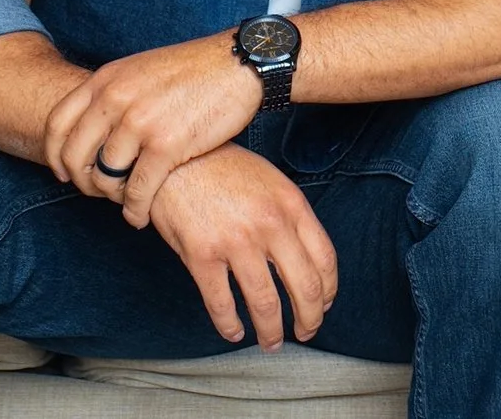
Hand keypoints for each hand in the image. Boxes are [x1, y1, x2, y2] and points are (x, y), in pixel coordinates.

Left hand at [45, 32, 262, 227]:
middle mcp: (116, 99)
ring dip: (112, 198)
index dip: (55, 155)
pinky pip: (138, 191)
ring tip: (125, 203)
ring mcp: (140, 123)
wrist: (238, 63)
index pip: (57, 123)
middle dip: (83, 182)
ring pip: (105, 178)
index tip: (65, 172)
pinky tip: (140, 216)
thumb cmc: (193, 70)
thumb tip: (92, 125)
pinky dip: (135, 210)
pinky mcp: (167, 145)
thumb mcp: (140, 69)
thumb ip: (113, 93)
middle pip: (75, 156)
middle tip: (97, 193)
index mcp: (106, 79)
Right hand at [149, 144, 338, 349]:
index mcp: (291, 204)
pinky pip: (221, 304)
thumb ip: (290, 217)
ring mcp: (235, 240)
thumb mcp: (270, 181)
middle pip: (303, 286)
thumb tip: (306, 263)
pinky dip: (229, 325)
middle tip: (306, 332)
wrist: (173, 158)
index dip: (327, 291)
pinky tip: (233, 332)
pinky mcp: (201, 254)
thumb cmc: (223, 169)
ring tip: (271, 342)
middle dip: (309, 319)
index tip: (323, 306)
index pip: (324, 259)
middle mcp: (269, 223)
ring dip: (271, 331)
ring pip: (265, 303)